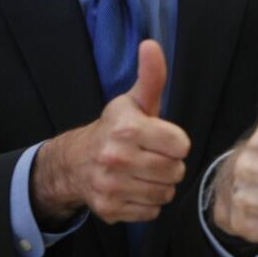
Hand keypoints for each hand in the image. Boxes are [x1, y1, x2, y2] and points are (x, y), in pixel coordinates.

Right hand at [33, 40, 189, 224]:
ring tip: (144, 171)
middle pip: (176, 171)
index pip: (181, 145)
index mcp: (128, 129)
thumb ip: (151, 76)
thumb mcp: (135, 101)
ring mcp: (110, 186)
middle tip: (153, 156)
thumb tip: (151, 44)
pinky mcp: (109, 209)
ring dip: (160, 184)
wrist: (76, 161)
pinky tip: (134, 188)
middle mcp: (116, 158)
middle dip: (170, 164)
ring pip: (166, 193)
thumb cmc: (117, 128)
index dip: (175, 142)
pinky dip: (148, 203)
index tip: (161, 138)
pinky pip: (152, 212)